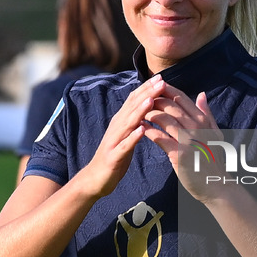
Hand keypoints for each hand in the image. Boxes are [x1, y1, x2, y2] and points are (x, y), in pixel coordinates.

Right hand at [80, 76, 164, 198]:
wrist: (95, 178)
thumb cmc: (115, 157)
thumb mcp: (126, 136)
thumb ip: (135, 122)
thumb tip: (148, 107)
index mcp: (121, 122)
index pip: (134, 100)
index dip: (147, 88)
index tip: (161, 77)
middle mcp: (117, 127)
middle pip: (132, 107)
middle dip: (147, 93)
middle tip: (161, 81)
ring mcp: (114, 141)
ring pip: (128, 123)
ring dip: (140, 111)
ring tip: (151, 99)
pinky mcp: (114, 156)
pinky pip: (124, 146)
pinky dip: (133, 137)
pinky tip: (142, 130)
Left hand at [142, 84, 222, 200]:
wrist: (215, 184)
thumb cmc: (212, 158)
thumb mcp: (214, 133)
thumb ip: (206, 113)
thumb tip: (201, 94)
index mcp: (203, 121)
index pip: (182, 98)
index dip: (167, 90)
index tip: (154, 86)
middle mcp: (197, 128)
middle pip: (171, 106)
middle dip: (155, 99)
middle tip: (142, 98)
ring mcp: (188, 141)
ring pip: (165, 119)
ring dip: (149, 113)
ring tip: (138, 112)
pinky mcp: (179, 154)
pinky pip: (160, 138)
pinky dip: (149, 131)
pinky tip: (141, 128)